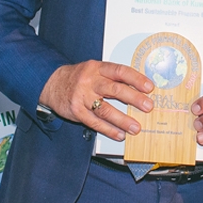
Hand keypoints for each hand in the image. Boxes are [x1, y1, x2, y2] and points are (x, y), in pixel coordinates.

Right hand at [39, 60, 154, 140]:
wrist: (53, 83)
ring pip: (105, 109)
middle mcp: (90, 81)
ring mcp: (82, 97)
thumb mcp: (95, 69)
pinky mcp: (76, 111)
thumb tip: (139, 88)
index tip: (149, 87)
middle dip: (134, 99)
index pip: (120, 71)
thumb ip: (113, 76)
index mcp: (98, 68)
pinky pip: (94, 122)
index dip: (136, 79)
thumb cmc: (80, 77)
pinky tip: (119, 134)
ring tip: (135, 127)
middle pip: (115, 90)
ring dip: (122, 120)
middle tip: (148, 107)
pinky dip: (108, 129)